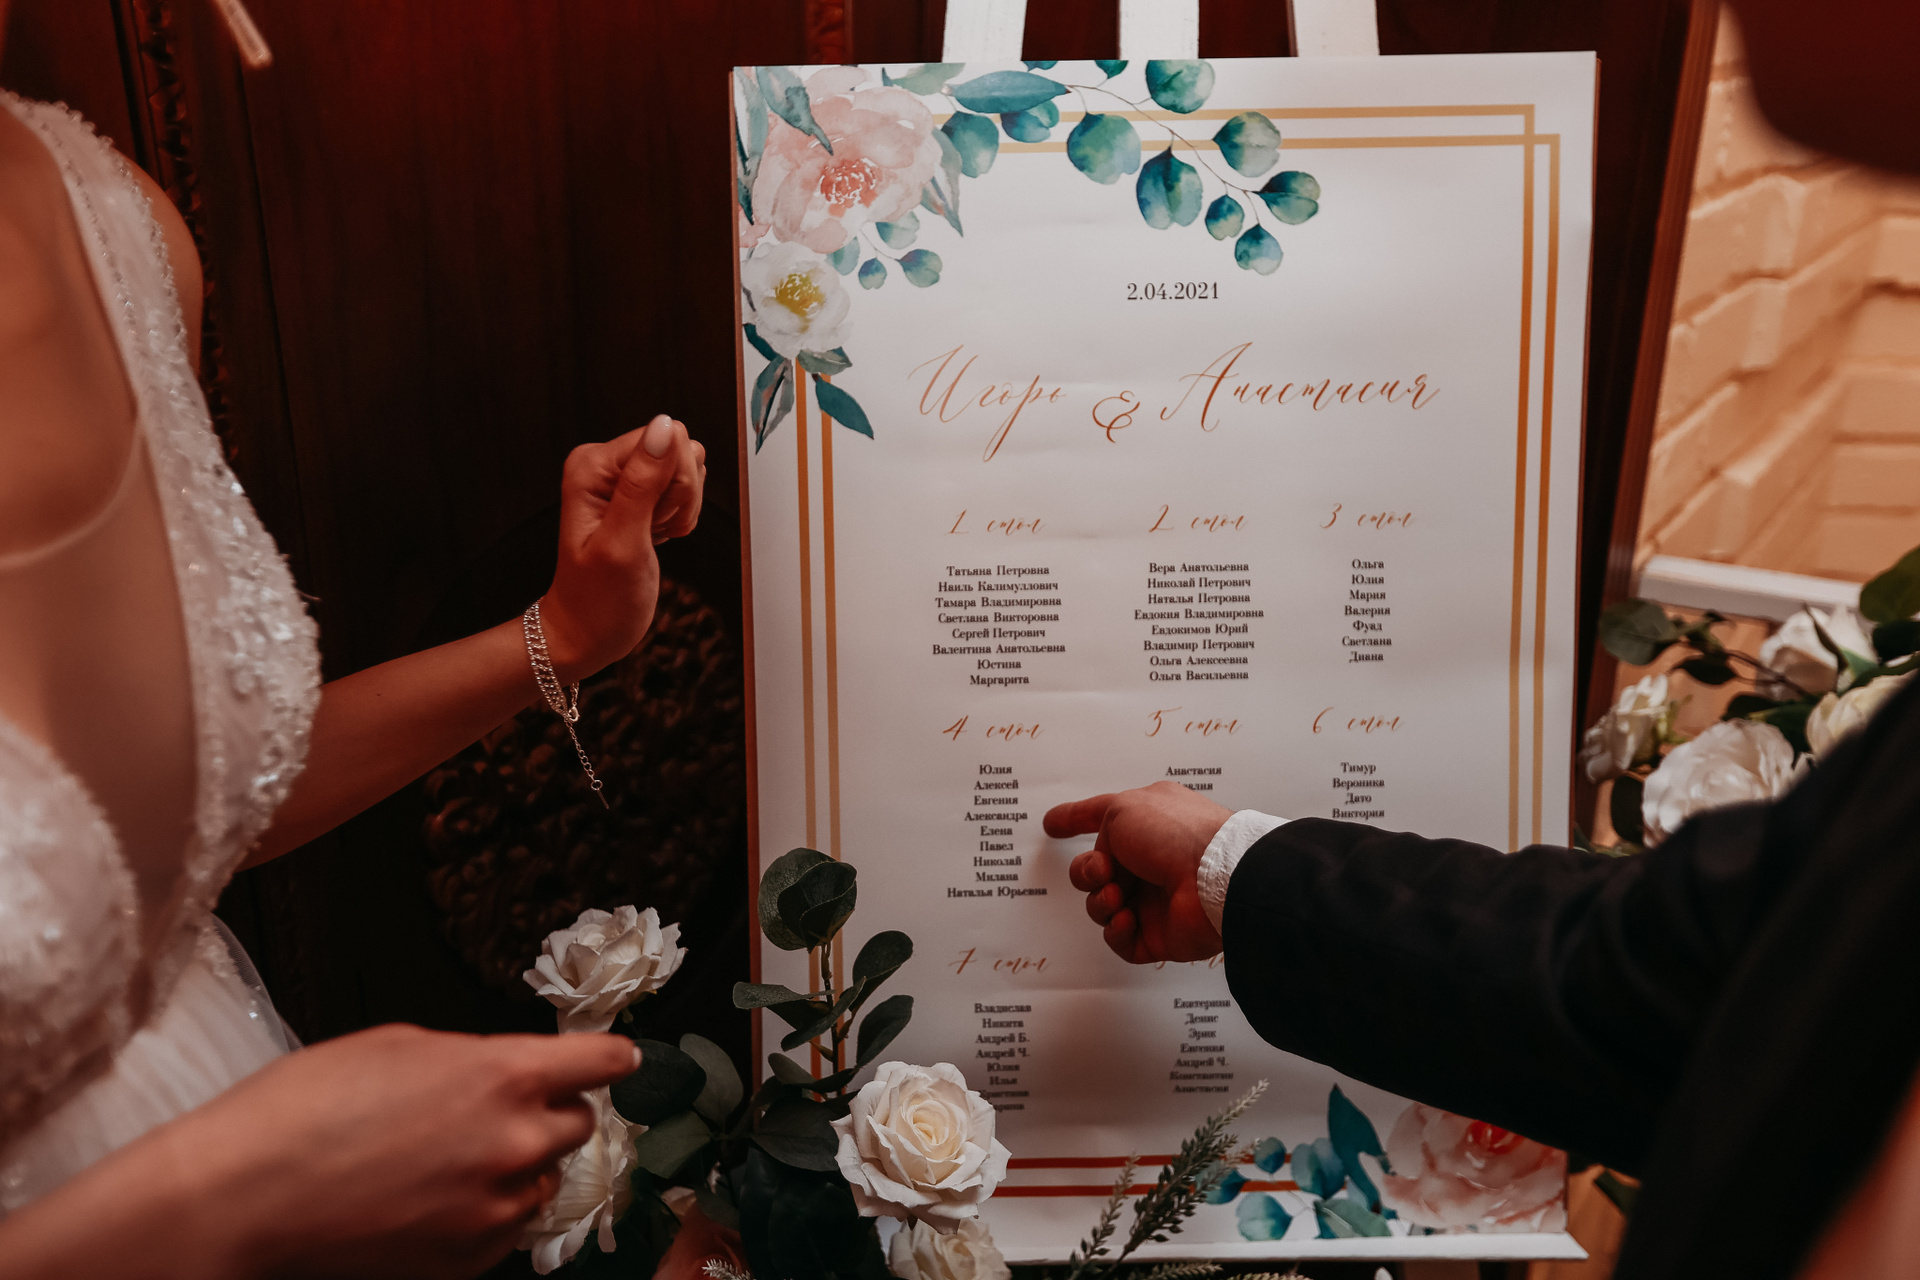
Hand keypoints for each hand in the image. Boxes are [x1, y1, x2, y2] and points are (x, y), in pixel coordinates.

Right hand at [147, 1026, 636, 1278]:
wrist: (244, 1197)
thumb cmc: (306, 1110)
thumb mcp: (400, 1046)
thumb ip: (475, 1058)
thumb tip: (506, 1069)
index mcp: (504, 1076)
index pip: (602, 1062)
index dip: (610, 1057)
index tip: (617, 1058)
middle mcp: (514, 1143)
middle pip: (578, 1123)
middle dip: (547, 1112)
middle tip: (492, 1112)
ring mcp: (494, 1209)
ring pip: (541, 1180)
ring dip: (514, 1167)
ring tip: (442, 1161)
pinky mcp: (467, 1260)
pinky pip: (505, 1230)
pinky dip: (484, 1214)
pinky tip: (427, 1200)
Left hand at [539, 414, 706, 681]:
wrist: (587, 631)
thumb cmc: (596, 599)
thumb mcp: (622, 542)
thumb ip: (644, 482)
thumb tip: (664, 427)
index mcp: (593, 464)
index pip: (665, 438)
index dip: (674, 483)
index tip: (652, 520)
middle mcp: (607, 463)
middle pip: (680, 451)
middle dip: (680, 498)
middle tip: (651, 531)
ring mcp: (625, 478)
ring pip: (687, 471)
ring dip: (682, 510)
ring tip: (652, 536)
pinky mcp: (641, 494)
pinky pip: (684, 490)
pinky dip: (680, 519)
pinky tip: (656, 537)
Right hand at [1045, 781, 1232, 963]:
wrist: (1213, 878)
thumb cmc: (1178, 835)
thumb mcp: (1123, 807)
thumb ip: (1098, 821)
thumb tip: (1101, 855)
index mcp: (1147, 823)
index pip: (1103, 821)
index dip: (1075, 819)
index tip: (1053, 824)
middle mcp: (1151, 861)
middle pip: (1095, 871)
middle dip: (1087, 873)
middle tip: (1102, 871)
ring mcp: (1155, 899)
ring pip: (1102, 906)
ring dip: (1100, 901)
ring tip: (1118, 896)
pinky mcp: (1158, 935)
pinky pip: (1119, 939)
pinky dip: (1116, 930)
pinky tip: (1126, 918)